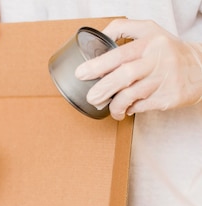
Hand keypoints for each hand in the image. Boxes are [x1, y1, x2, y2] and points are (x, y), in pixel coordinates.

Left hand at [75, 19, 201, 119]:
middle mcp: (157, 60)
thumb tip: (98, 37)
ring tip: (108, 108)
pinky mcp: (168, 97)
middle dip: (102, 88)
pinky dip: (130, 109)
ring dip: (114, 105)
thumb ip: (123, 30)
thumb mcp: (149, 32)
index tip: (81, 73)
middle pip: (124, 75)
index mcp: (150, 42)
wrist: (201, 68)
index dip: (98, 64)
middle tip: (91, 97)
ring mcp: (164, 80)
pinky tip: (128, 107)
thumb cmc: (167, 51)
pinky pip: (141, 106)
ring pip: (131, 95)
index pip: (120, 53)